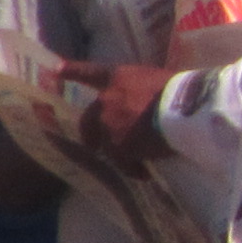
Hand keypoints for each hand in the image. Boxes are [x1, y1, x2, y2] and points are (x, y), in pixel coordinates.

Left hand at [55, 60, 175, 173]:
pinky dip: (134, 169)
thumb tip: (152, 107)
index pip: (92, 73)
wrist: (184, 108)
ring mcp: (109, 124)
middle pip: (89, 121)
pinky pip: (124, 163)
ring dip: (122, 155)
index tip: (57, 69)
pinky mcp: (118, 147)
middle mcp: (107, 100)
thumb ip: (145, 93)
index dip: (74, 70)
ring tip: (140, 164)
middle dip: (90, 135)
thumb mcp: (161, 81)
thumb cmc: (181, 90)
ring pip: (109, 146)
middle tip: (94, 146)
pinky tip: (145, 173)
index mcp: (118, 78)